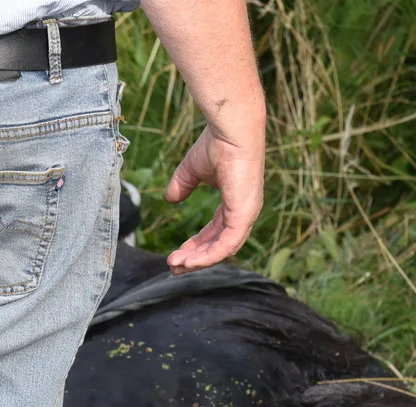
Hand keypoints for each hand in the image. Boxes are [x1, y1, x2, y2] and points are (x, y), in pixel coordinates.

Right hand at [164, 122, 264, 273]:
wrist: (231, 130)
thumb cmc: (217, 144)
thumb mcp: (192, 170)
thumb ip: (182, 185)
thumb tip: (170, 198)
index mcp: (234, 203)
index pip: (215, 233)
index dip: (195, 246)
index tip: (176, 255)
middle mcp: (243, 212)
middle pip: (219, 246)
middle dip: (195, 258)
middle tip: (173, 266)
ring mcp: (246, 214)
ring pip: (222, 249)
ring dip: (198, 260)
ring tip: (176, 265)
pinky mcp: (244, 215)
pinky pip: (226, 245)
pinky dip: (208, 256)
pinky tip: (190, 261)